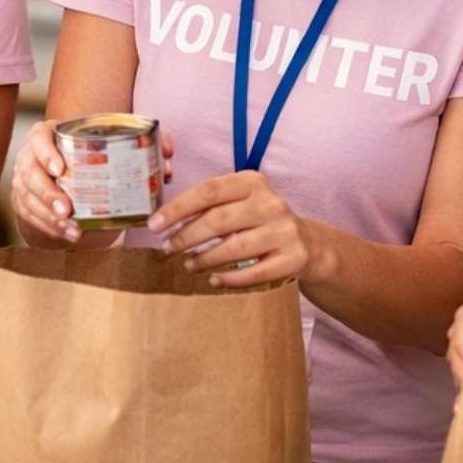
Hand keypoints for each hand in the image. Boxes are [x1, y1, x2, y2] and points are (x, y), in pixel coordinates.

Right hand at [9, 120, 174, 245]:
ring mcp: (23, 181)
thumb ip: (141, 144)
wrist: (69, 173)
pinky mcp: (24, 202)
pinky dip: (50, 228)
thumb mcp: (109, 144)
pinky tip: (68, 235)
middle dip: (47, 193)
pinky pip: (31, 217)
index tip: (60, 168)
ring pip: (28, 199)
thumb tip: (168, 155)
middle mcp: (30, 157)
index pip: (38, 136)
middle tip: (67, 209)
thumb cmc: (92, 155)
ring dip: (49, 217)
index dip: (45, 152)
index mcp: (49, 134)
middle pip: (30, 173)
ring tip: (72, 229)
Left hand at [148, 170, 315, 289]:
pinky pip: (256, 273)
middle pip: (218, 220)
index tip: (154, 225)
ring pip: (235, 248)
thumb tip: (164, 221)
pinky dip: (230, 279)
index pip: (208, 191)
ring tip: (188, 265)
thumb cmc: (259, 221)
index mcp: (253, 182)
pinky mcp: (294, 258)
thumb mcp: (240, 203)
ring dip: (205, 259)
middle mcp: (271, 203)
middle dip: (186, 237)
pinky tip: (214, 280)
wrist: (308, 243)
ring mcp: (285, 231)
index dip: (177, 208)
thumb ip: (209, 206)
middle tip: (168, 249)